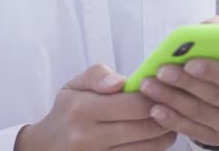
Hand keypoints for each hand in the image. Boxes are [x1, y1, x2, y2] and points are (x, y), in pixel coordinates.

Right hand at [15, 64, 176, 150]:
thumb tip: (121, 82)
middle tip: (172, 106)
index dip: (155, 96)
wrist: (46, 147)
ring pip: (147, 148)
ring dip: (164, 136)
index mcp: (82, 108)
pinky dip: (151, 149)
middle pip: (145, 127)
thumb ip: (97, 75)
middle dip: (165, 115)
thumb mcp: (74, 85)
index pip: (134, 104)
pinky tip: (152, 139)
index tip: (162, 91)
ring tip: (166, 124)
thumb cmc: (66, 113)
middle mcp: (88, 137)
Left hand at [136, 14, 218, 147]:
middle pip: (216, 96)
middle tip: (161, 71)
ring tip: (150, 86)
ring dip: (172, 99)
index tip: (190, 63)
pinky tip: (156, 109)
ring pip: (201, 113)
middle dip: (185, 82)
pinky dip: (172, 119)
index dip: (214, 71)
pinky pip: (193, 130)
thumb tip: (204, 30)